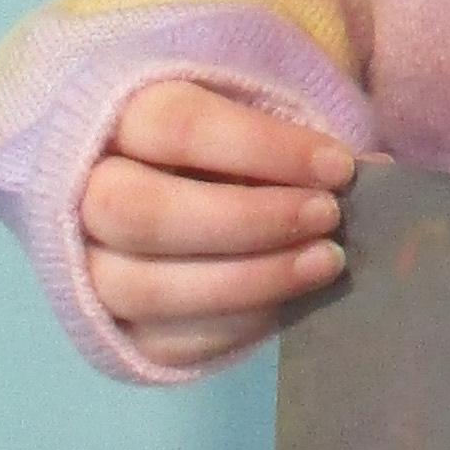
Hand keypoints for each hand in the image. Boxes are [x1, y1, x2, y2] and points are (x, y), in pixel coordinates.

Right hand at [79, 82, 353, 373]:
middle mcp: (76, 192)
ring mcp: (83, 267)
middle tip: (327, 215)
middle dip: (249, 220)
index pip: (175, 126)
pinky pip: (164, 340)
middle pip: (143, 212)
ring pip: (145, 288)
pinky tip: (290, 302)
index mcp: (110, 115)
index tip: (338, 165)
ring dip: (248, 281)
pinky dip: (235, 324)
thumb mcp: (245, 109)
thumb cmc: (211, 136)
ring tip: (325, 262)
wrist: (139, 177)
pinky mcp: (106, 327)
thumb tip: (373, 173)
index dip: (262, 147)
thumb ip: (291, 135)